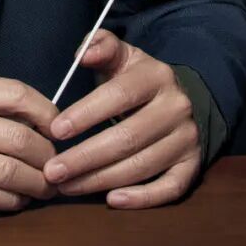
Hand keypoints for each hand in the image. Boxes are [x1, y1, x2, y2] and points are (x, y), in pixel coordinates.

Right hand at [0, 73, 61, 212]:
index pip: (14, 94)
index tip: (58, 126)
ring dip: (36, 182)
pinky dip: (14, 200)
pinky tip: (19, 197)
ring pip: (9, 173)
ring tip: (45, 184)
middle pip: (18, 138)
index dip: (46, 111)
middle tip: (55, 162)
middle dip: (47, 154)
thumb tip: (41, 120)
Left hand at [43, 28, 201, 207]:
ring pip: (142, 166)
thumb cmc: (137, 79)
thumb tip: (83, 54)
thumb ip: (100, 46)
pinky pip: (169, 189)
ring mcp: (187, 139)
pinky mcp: (192, 166)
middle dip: (85, 157)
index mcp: (156, 76)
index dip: (86, 114)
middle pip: (127, 138)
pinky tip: (111, 200)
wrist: (183, 99)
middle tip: (53, 171)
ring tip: (67, 186)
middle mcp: (176, 108)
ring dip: (101, 180)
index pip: (119, 95)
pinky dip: (141, 198)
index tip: (56, 131)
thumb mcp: (121, 56)